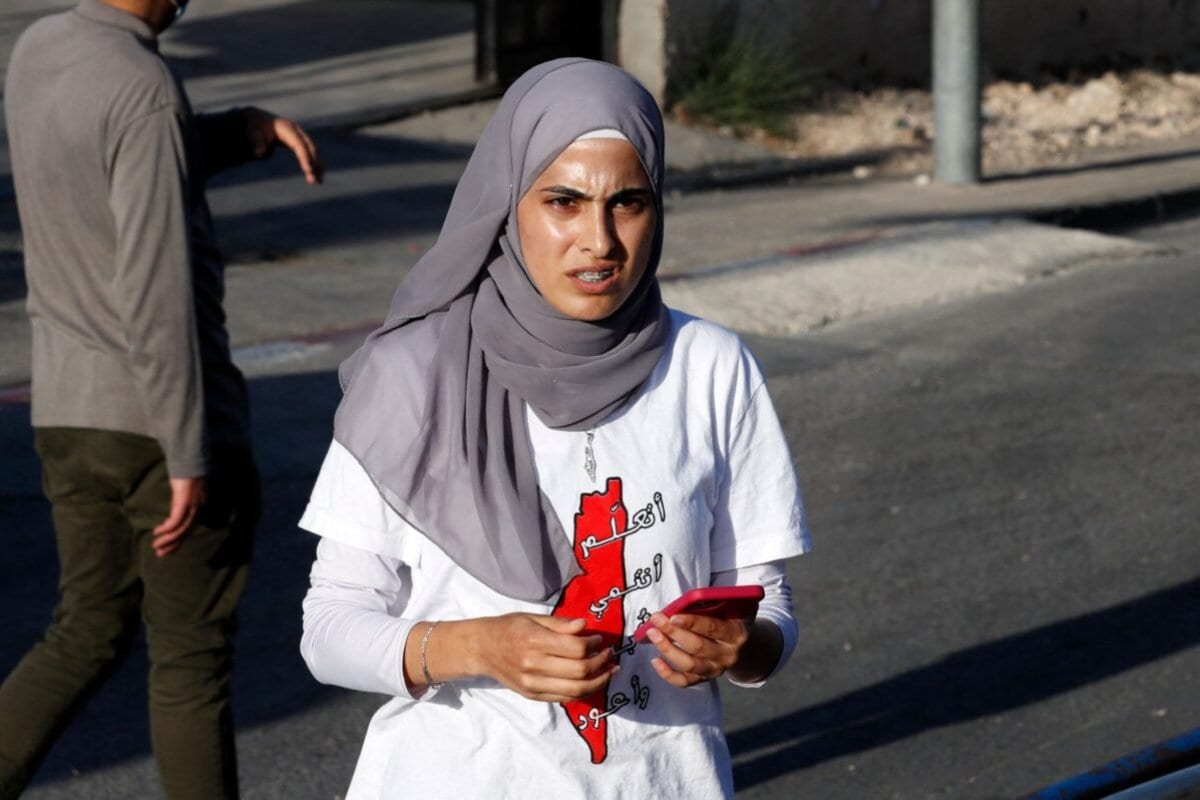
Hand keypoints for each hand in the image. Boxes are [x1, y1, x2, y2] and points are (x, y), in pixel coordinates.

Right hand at [152, 476, 205, 556]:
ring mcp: (193, 506)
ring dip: (168, 540)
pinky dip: (167, 528)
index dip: (179, 539)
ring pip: (181, 529)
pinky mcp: (185, 502)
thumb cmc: (186, 473)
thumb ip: (182, 500)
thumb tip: (174, 508)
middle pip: (186, 532)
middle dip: (173, 544)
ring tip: (156, 546)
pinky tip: (158, 532)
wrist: (190, 459)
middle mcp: (199, 509)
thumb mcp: (185, 490)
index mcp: (199, 507)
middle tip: (160, 553)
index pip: (190, 529)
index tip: (168, 547)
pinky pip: (176, 520)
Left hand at [243, 107, 322, 183]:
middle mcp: (297, 131)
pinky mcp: (300, 142)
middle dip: (314, 164)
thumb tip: (259, 153)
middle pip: (310, 148)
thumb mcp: (251, 133)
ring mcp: (300, 136)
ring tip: (319, 182)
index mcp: (286, 128)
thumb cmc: (254, 127)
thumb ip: (255, 143)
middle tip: (315, 181)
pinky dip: (314, 164)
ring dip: (317, 166)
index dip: (304, 157)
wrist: (256, 120)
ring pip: (313, 151)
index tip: (308, 171)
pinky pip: (310, 154)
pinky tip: (316, 177)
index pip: (299, 144)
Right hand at [462, 614, 617, 701]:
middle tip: (609, 655)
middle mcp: (533, 666)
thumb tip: (584, 625)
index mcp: (534, 642)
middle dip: (601, 663)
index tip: (598, 639)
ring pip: (576, 690)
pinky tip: (592, 682)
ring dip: (598, 681)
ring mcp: (532, 684)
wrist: (481, 649)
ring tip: (609, 671)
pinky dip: (582, 691)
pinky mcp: (532, 695)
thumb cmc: (508, 628)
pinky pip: (564, 698)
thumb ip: (559, 624)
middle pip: (580, 671)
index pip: (575, 648)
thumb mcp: (532, 617)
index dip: (593, 644)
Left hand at [643, 612, 749, 687]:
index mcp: (736, 634)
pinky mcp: (705, 679)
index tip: (672, 616)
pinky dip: (668, 674)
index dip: (691, 623)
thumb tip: (693, 598)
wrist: (746, 648)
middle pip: (698, 647)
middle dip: (674, 633)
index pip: (712, 628)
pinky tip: (655, 660)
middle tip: (656, 620)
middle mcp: (727, 655)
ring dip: (668, 649)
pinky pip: (684, 681)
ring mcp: (716, 669)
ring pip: (689, 664)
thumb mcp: (734, 608)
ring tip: (652, 634)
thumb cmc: (732, 620)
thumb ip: (720, 602)